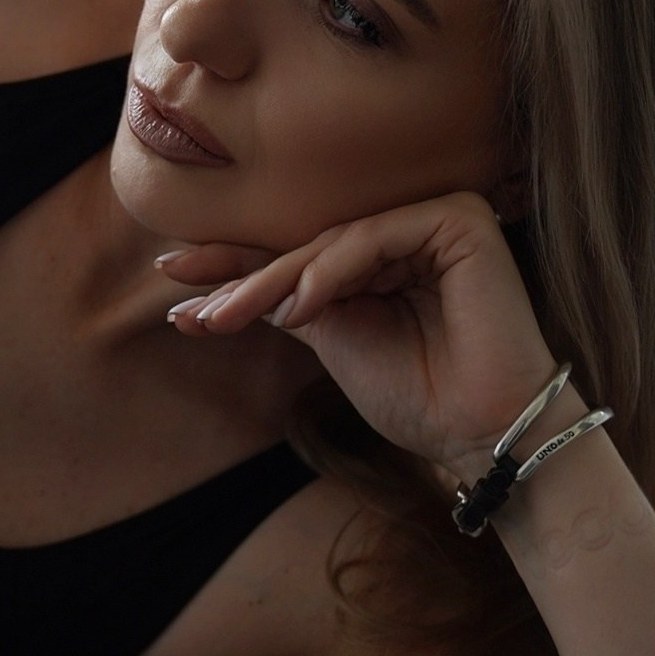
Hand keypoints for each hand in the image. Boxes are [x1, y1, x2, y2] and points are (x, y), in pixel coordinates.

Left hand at [160, 191, 560, 481]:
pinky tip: (299, 307)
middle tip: (193, 309)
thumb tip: (201, 298)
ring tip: (228, 317)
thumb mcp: (332, 340)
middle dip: (243, 278)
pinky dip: (330, 271)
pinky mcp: (461, 221)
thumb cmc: (418, 396)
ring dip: (274, 281)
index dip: (235, 266)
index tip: (172, 279)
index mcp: (385, 256)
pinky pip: (374, 238)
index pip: (300, 254)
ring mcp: (438, 220)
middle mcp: (412, 230)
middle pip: (310, 246)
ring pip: (333, 241)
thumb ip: (283, 306)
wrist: (482, 436)